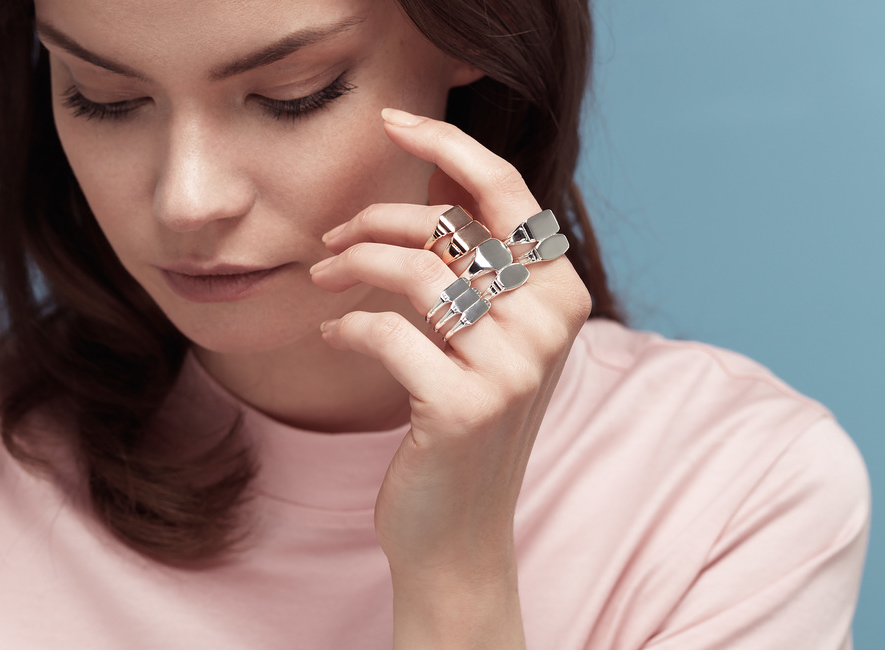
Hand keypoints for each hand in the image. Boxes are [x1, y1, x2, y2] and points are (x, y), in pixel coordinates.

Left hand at [310, 108, 591, 647]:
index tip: (392, 122)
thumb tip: (437, 178)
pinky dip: (347, 328)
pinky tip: (333, 336)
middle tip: (332, 238)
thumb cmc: (464, 419)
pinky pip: (387, 334)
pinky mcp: (466, 408)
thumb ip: (477, 260)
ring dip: (353, 265)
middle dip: (378, 219)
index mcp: (563, 294)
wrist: (459, 531)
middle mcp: (551, 324)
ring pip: (415, 272)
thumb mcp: (486, 334)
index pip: (508, 191)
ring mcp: (514, 369)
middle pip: (451, 226)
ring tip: (322, 278)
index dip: (448, 145)